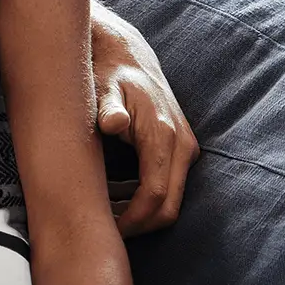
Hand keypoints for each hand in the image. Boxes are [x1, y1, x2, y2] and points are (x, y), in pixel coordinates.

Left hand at [89, 2, 199, 235]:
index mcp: (162, 135)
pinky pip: (166, 186)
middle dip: (136, 225)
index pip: (154, 196)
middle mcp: (181, 144)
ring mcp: (184, 148)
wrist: (126, 55)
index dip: (130, 221)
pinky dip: (141, 199)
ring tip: (101, 214)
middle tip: (100, 230)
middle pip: (169, 207)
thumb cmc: (107, 75)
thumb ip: (107, 108)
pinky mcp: (179, 149)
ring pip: (169, 201)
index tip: (102, 229)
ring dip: (137, 214)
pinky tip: (111, 197)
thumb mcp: (101, 89)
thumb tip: (114, 122)